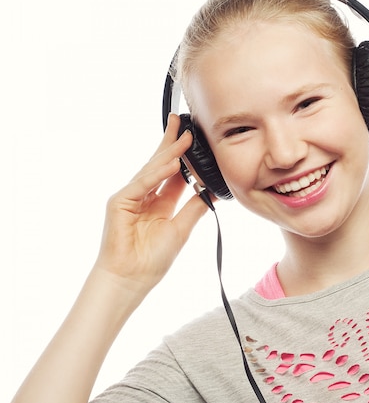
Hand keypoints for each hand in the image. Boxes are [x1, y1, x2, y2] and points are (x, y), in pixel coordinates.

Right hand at [96, 114, 209, 295]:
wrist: (132, 280)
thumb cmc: (152, 259)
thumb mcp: (181, 228)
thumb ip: (195, 207)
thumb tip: (215, 191)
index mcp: (160, 201)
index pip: (174, 172)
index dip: (185, 156)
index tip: (196, 139)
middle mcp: (145, 195)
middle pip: (160, 163)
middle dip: (172, 143)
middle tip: (183, 122)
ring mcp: (130, 197)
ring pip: (152, 169)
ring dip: (169, 153)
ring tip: (185, 138)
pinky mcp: (119, 203)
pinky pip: (141, 183)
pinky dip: (157, 173)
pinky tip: (173, 164)